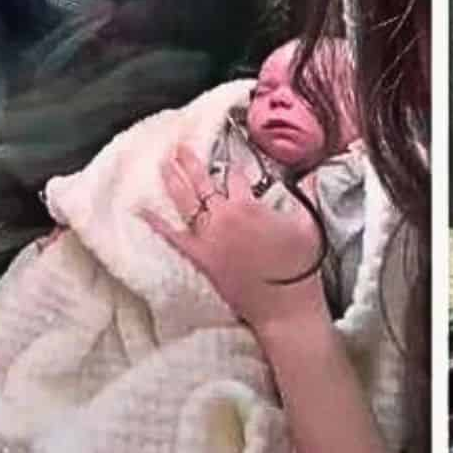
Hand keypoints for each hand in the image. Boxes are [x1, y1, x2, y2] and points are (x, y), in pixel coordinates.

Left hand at [140, 144, 328, 332]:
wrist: (284, 306)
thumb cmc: (299, 266)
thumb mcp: (309, 225)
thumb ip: (307, 195)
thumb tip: (312, 173)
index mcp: (249, 205)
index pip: (235, 176)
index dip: (233, 169)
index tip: (230, 166)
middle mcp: (224, 216)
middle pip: (202, 181)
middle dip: (190, 161)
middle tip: (180, 146)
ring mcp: (209, 237)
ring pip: (185, 200)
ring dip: (173, 179)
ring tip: (163, 162)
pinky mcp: (200, 257)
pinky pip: (173, 236)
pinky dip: (156, 223)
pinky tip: (141, 210)